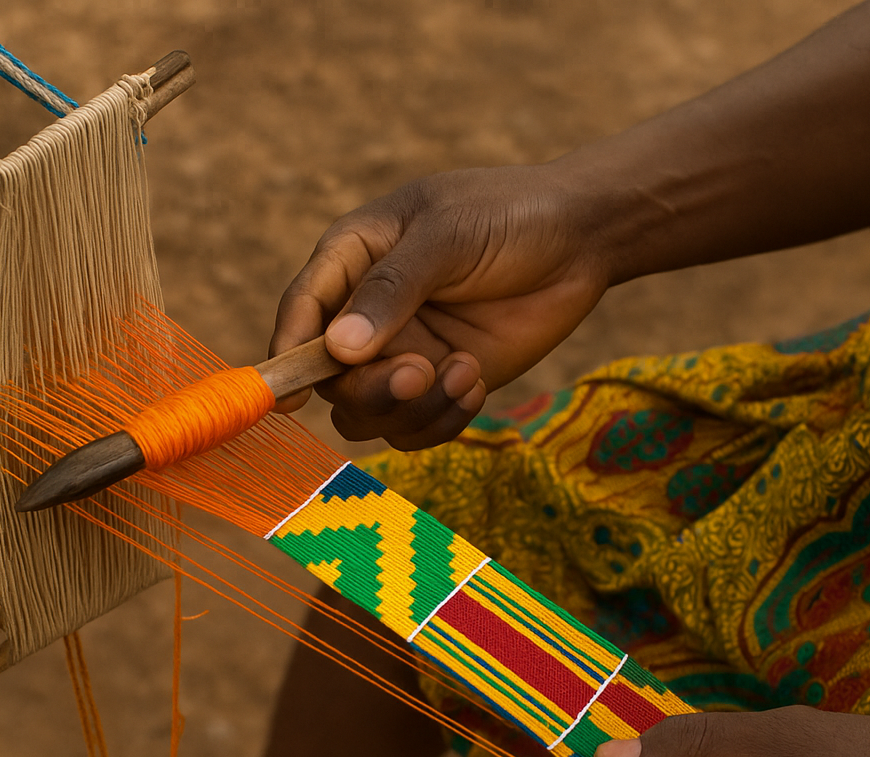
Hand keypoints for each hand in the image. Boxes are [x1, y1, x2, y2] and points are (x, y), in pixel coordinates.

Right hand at [269, 163, 612, 447]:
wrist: (581, 238)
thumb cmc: (508, 215)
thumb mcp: (447, 237)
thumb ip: (392, 289)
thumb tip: (338, 349)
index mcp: (351, 258)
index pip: (301, 313)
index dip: (288, 357)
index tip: (289, 398)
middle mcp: (366, 312)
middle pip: (331, 379)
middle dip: (370, 389)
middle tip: (420, 372)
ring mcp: (402, 352)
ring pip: (367, 414)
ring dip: (411, 409)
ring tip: (465, 373)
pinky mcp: (440, 382)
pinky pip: (414, 428)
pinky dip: (441, 419)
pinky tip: (475, 381)